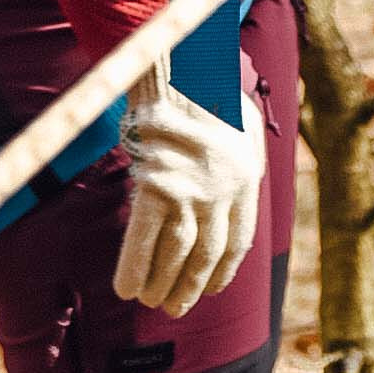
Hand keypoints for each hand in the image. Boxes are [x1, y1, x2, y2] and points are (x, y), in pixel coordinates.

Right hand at [112, 63, 264, 315]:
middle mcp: (224, 190)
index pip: (238, 240)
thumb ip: (243, 159)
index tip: (211, 287)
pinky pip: (143, 240)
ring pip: (177, 254)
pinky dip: (134, 267)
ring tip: (148, 300)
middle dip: (190, 287)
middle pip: (207, 254)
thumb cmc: (208, 90)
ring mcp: (191, 191)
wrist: (179, 65)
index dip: (223, 270)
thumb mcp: (243, 123)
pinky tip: (125, 288)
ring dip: (161, 284)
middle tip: (175, 307)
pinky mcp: (156, 186)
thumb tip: (237, 190)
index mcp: (248, 178)